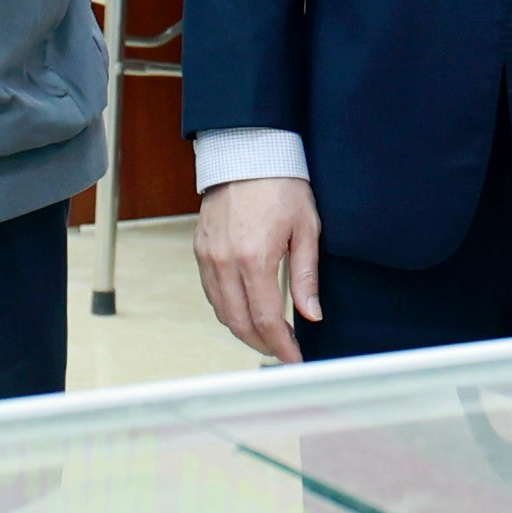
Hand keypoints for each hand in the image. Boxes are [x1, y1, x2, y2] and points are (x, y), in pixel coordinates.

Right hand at [194, 178, 320, 365]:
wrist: (247, 153)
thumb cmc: (281, 185)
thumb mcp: (306, 229)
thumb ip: (306, 276)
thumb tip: (311, 314)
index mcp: (254, 259)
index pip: (267, 319)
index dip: (282, 346)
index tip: (295, 359)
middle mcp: (225, 262)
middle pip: (239, 323)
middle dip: (262, 344)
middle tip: (283, 351)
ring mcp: (208, 256)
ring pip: (221, 311)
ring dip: (243, 329)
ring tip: (268, 335)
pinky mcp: (200, 249)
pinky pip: (211, 292)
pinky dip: (228, 309)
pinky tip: (246, 310)